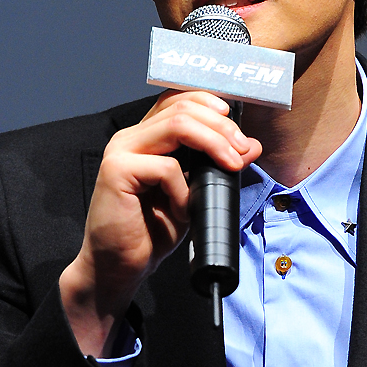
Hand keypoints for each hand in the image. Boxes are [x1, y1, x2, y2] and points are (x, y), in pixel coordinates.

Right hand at [59, 91, 260, 355]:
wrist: (118, 267)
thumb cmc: (151, 230)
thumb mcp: (194, 192)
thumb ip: (217, 165)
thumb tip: (251, 146)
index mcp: (147, 136)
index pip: (178, 100)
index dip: (209, 102)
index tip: (236, 126)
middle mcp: (132, 137)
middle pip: (183, 108)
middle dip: (221, 127)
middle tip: (242, 150)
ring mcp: (121, 150)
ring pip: (178, 126)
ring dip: (213, 143)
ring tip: (230, 166)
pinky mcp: (116, 171)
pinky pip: (165, 167)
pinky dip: (183, 188)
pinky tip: (183, 208)